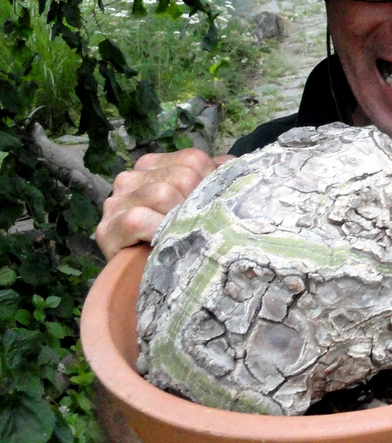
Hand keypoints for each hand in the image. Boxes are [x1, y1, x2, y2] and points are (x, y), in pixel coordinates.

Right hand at [96, 148, 232, 260]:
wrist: (145, 282)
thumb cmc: (179, 240)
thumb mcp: (198, 204)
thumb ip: (214, 180)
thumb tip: (233, 165)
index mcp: (153, 166)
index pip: (194, 160)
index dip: (213, 184)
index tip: (216, 208)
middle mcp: (131, 178)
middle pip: (182, 176)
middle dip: (198, 204)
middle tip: (201, 229)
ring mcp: (116, 202)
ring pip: (162, 194)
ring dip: (180, 220)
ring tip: (185, 238)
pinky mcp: (107, 229)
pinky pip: (138, 219)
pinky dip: (158, 231)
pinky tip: (165, 244)